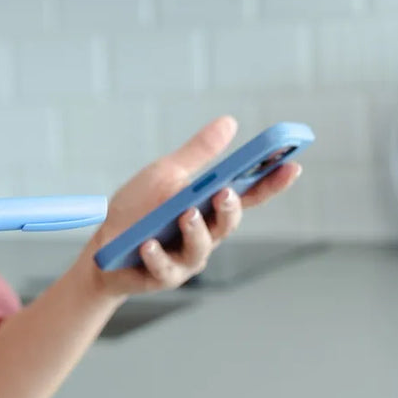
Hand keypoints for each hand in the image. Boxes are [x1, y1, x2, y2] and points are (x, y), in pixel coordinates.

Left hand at [76, 116, 301, 297]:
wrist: (104, 246)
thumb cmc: (140, 209)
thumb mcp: (166, 174)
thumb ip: (199, 154)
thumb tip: (230, 122)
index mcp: (209, 207)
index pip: (249, 195)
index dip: (272, 183)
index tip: (293, 164)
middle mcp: (205, 234)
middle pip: (227, 223)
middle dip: (229, 208)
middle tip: (225, 192)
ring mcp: (186, 258)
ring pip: (200, 248)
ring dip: (195, 230)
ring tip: (186, 214)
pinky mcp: (162, 276)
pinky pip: (163, 267)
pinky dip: (157, 255)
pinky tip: (148, 244)